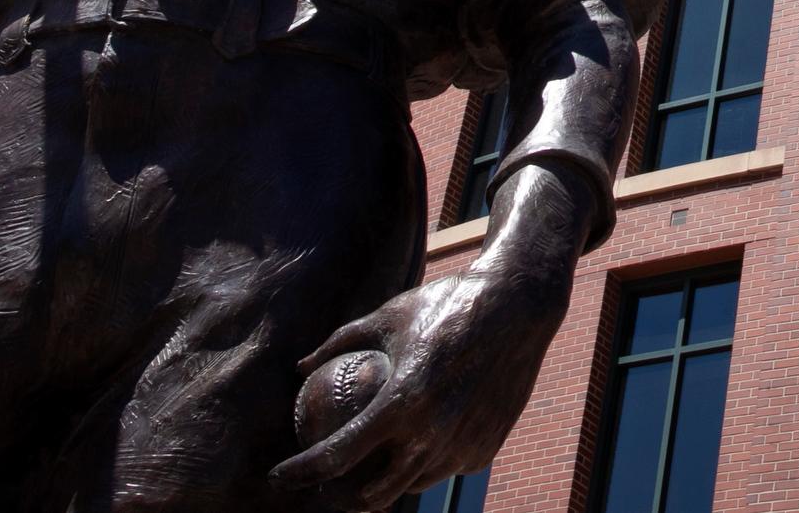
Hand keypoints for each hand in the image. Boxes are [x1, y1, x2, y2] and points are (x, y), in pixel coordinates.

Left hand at [273, 253, 572, 508]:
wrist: (518, 307)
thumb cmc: (447, 305)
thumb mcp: (388, 316)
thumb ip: (339, 342)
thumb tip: (300, 366)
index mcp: (401, 403)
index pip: (336, 456)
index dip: (300, 472)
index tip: (279, 475)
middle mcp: (431, 435)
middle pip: (372, 495)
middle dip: (342, 500)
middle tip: (326, 487)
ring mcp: (461, 448)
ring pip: (412, 484)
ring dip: (388, 481)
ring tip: (371, 468)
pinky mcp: (484, 451)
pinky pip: (445, 467)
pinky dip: (428, 461)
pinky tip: (420, 443)